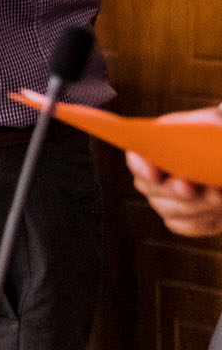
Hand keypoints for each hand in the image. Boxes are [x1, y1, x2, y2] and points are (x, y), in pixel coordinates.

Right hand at [126, 106, 221, 236]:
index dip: (140, 166)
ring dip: (196, 206)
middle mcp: (155, 174)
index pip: (135, 156)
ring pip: (169, 210)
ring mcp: (167, 199)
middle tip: (191, 188)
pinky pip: (186, 226)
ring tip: (219, 195)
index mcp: (157, 144)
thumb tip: (207, 129)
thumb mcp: (215, 125)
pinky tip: (219, 207)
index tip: (155, 173)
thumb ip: (206, 124)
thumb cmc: (219, 138)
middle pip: (149, 188)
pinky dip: (203, 220)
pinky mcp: (185, 219)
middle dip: (172, 191)